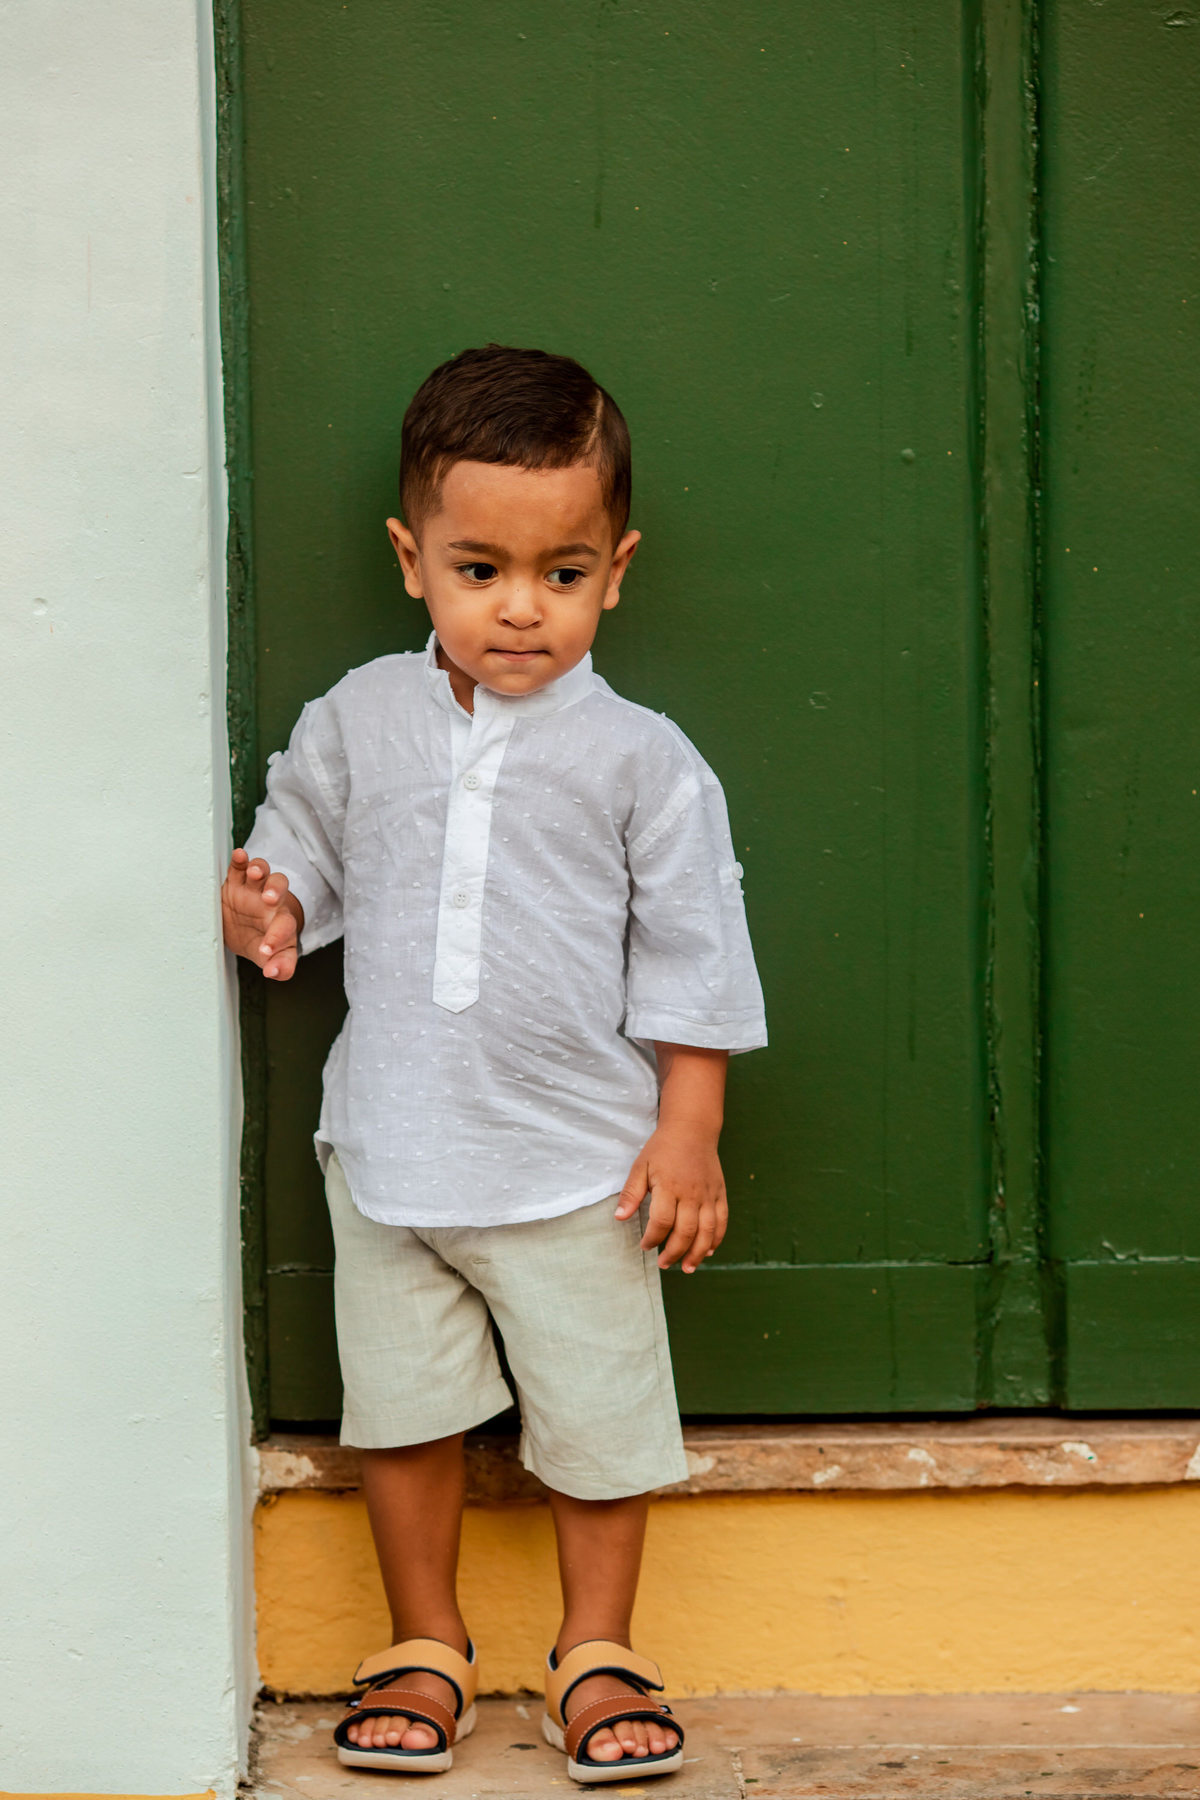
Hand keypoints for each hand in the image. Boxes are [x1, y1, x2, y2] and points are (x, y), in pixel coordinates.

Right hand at [221, 849, 303, 979]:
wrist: (241, 929)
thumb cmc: (260, 941)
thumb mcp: (269, 957)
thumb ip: (280, 966)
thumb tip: (275, 973)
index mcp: (280, 920)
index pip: (285, 925)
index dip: (277, 937)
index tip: (265, 952)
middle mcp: (269, 900)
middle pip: (279, 887)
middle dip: (275, 890)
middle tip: (268, 899)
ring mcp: (252, 888)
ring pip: (262, 871)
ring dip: (259, 869)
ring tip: (255, 873)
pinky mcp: (235, 880)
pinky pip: (240, 865)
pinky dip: (240, 859)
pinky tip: (239, 855)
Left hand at [615, 1124, 727, 1273]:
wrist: (692, 1129)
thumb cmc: (663, 1148)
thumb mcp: (641, 1166)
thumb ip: (631, 1193)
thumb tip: (620, 1218)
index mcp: (669, 1187)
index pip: (662, 1221)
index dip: (653, 1238)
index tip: (645, 1245)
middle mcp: (691, 1194)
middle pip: (686, 1232)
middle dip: (673, 1252)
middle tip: (663, 1263)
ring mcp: (708, 1195)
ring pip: (707, 1231)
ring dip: (697, 1253)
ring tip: (687, 1267)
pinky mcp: (720, 1193)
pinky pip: (722, 1221)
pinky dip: (716, 1239)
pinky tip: (707, 1252)